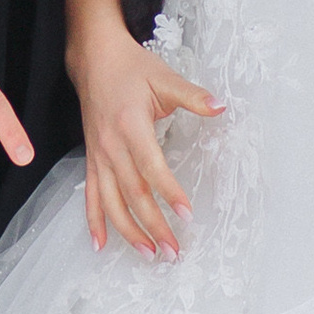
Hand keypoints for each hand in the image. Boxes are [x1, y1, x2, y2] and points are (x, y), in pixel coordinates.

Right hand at [72, 15, 222, 256]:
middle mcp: (111, 146)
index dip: (169, 192)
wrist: (94, 60)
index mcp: (131, 126)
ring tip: (148, 254)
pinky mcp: (92, 160)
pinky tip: (101, 245)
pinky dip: (94, 222)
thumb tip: (221, 106)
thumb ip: (193, 96)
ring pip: (111, 202)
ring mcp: (99, 156)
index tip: (187, 215)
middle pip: (133, 193)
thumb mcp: (165, 78)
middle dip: (153, 225)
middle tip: (173, 250)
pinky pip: (91, 196)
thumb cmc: (131, 69)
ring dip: (128, 232)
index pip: (152, 167)